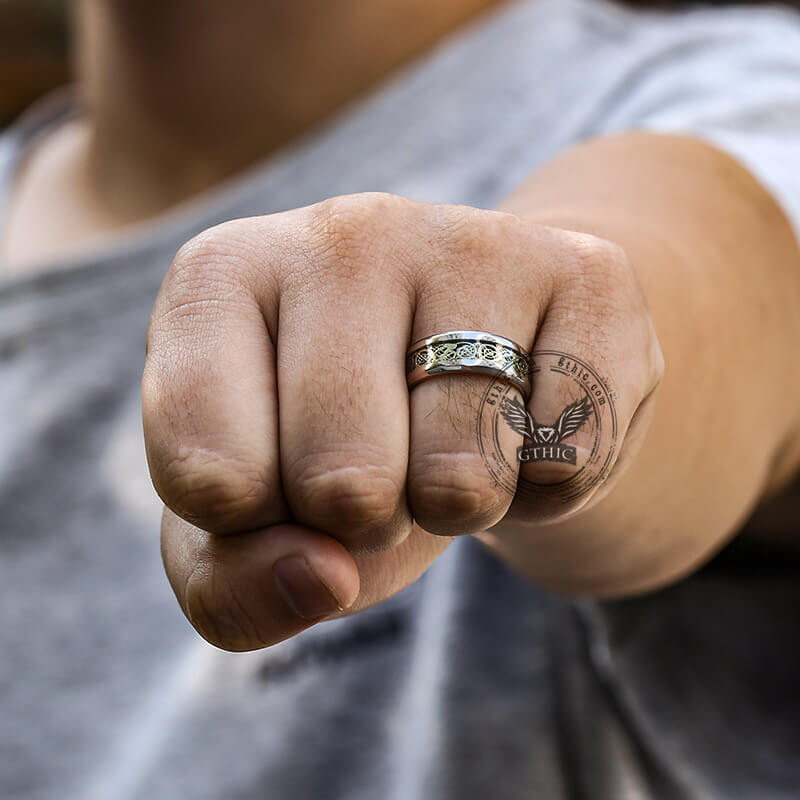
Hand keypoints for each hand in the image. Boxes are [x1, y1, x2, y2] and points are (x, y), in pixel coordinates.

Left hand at [142, 192, 662, 650]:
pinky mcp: (585, 272)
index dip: (255, 526)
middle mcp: (341, 233)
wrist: (469, 364)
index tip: (276, 482)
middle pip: (342, 480)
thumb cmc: (335, 444)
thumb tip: (318, 577)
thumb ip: (234, 587)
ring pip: (464, 478)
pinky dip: (550, 490)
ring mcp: (469, 239)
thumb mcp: (250, 531)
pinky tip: (527, 425)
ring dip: (461, 506)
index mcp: (222, 277)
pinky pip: (572, 460)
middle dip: (367, 520)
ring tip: (450, 441)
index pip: (210, 475)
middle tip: (381, 464)